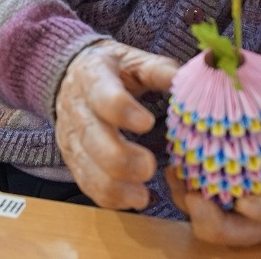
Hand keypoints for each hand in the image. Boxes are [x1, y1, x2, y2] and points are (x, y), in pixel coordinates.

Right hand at [54, 40, 178, 210]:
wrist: (71, 73)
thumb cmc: (112, 69)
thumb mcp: (132, 60)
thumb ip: (159, 70)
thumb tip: (190, 79)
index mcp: (93, 77)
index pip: (102, 96)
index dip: (123, 111)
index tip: (148, 123)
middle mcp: (77, 108)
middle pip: (93, 139)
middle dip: (121, 158)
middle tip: (149, 167)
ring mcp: (71, 136)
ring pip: (87, 167)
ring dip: (114, 186)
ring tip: (143, 196)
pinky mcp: (72, 158)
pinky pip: (85, 182)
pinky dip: (108, 197)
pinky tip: (132, 200)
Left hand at [166, 87, 260, 246]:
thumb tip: (243, 73)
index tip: (243, 202)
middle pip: (254, 232)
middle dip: (220, 225)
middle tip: (192, 199)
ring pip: (228, 225)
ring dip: (196, 210)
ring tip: (176, 177)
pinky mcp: (240, 198)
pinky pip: (215, 206)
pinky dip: (191, 193)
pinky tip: (175, 170)